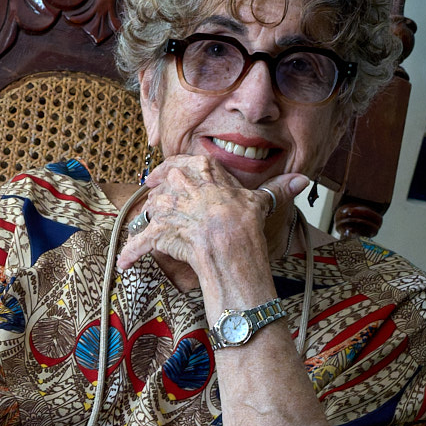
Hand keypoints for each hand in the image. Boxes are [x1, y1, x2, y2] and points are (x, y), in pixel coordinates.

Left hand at [117, 156, 309, 302]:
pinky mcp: (160, 232)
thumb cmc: (247, 228)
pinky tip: (123, 263)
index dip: (172, 167)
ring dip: (147, 219)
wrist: (232, 250)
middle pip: (164, 182)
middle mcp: (185, 186)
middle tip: (151, 194)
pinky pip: (139, 241)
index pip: (184, 162)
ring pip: (151, 208)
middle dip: (157, 189)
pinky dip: (131, 253)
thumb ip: (277, 190)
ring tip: (145, 230)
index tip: (163, 172)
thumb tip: (302, 180)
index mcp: (207, 174)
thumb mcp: (261, 204)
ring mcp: (170, 207)